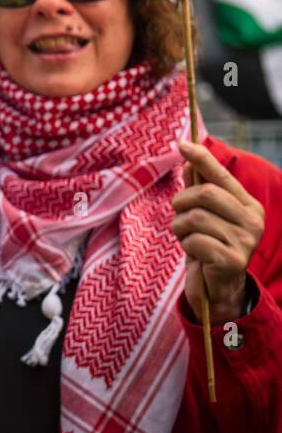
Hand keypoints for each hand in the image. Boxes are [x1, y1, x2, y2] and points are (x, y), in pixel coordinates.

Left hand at [172, 140, 263, 323]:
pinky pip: (195, 241)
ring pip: (195, 218)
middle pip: (204, 194)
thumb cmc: (208, 245)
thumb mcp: (202, 215)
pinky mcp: (233, 260)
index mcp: (247, 205)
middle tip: (180, 217)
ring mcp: (245, 241)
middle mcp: (252, 220)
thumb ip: (197, 189)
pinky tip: (195, 254)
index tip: (182, 144)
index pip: (222, 176)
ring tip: (187, 238)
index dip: (201, 159)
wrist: (216, 288)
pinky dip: (186, 246)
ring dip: (180, 228)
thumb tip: (189, 159)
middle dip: (181, 203)